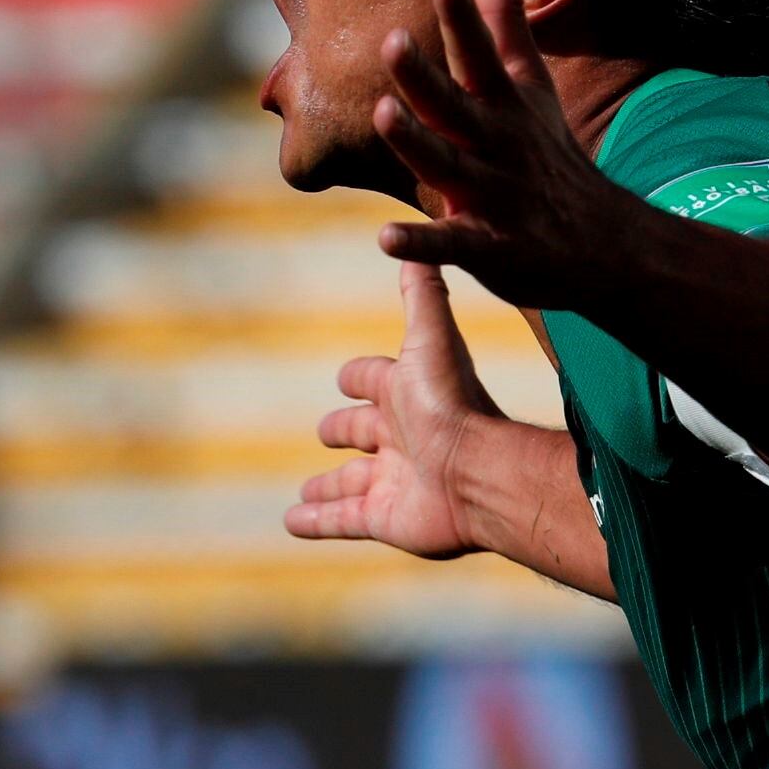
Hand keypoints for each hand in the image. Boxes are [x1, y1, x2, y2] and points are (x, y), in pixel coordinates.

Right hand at [289, 260, 515, 560]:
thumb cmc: (453, 403)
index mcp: (407, 394)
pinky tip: (291, 523)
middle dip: (343, 430)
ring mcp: (393, 481)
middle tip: (327, 432)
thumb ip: (422, 295)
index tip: (346, 377)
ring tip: (306, 490)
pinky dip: (315, 522)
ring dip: (327, 486)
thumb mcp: (430, 339)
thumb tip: (412, 246)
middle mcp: (402, 437)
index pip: (375, 381)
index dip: (361, 377)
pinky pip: (341, 522)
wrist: (477, 472)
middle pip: (363, 431)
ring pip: (351, 482)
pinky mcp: (383, 519)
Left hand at [368, 0, 639, 311]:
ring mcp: (494, 196)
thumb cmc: (547, 152)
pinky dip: (421, 245)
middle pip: (457, 106)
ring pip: (449, 167)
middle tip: (392, 44)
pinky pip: (452, 245)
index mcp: (506, 104)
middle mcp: (499, 144)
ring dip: (418, 143)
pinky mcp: (489, 247)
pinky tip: (387, 238)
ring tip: (386, 116)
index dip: (463, 18)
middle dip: (425, 78)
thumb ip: (505, 14)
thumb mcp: (530, 82)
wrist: (604, 241)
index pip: (482, 54)